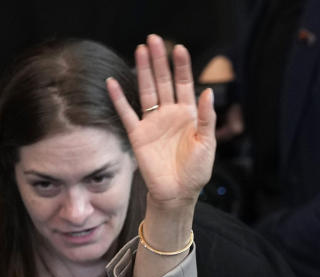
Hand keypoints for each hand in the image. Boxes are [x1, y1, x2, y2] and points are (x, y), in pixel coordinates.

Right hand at [107, 34, 216, 211]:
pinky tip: (112, 82)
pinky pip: (126, 113)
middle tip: (154, 40)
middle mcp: (169, 114)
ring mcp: (153, 123)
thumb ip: (206, 118)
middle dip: (159, 61)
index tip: (179, 48)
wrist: (178, 193)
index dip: (182, 67)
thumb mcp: (207, 144)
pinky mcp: (138, 135)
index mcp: (188, 115)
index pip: (185, 84)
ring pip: (147, 91)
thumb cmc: (196, 171)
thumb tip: (207, 92)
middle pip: (163, 81)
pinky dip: (119, 98)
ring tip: (140, 50)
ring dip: (143, 71)